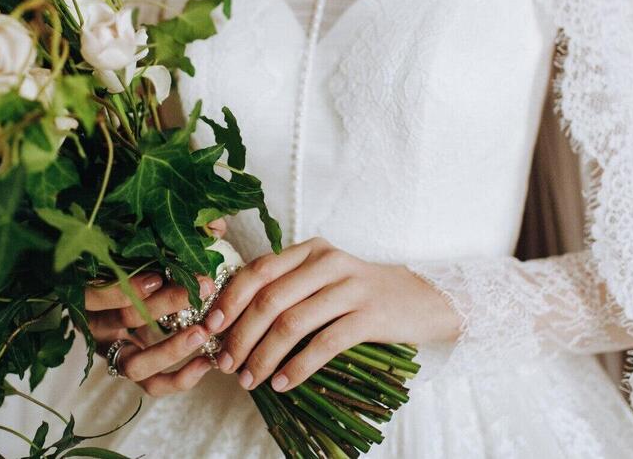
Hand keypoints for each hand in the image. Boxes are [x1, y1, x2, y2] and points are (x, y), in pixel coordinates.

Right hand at [83, 218, 228, 396]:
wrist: (126, 294)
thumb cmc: (134, 260)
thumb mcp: (143, 244)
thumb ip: (176, 232)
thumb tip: (215, 224)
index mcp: (87, 287)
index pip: (95, 292)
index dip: (124, 288)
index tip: (156, 277)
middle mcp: (94, 323)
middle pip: (124, 319)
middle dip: (166, 304)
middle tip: (204, 288)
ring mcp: (112, 350)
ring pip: (134, 364)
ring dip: (171, 349)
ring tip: (203, 332)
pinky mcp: (132, 368)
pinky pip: (152, 384)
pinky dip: (179, 378)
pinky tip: (206, 361)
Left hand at [205, 237, 458, 392]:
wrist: (421, 299)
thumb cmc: (361, 294)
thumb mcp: (323, 278)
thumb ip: (286, 288)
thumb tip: (233, 324)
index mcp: (310, 249)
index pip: (258, 270)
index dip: (230, 300)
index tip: (211, 329)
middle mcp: (328, 262)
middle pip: (270, 299)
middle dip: (241, 336)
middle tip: (226, 364)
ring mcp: (350, 287)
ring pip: (292, 323)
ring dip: (264, 356)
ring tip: (250, 379)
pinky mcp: (369, 316)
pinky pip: (324, 344)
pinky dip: (298, 367)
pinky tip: (282, 383)